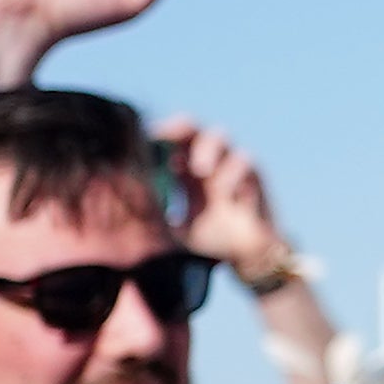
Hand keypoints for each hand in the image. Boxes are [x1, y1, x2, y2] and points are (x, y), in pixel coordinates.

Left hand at [154, 118, 294, 283]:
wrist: (247, 256)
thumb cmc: (209, 239)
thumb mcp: (175, 228)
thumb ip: (157, 216)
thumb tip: (129, 210)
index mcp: (184, 168)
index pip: (167, 139)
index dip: (155, 135)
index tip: (142, 141)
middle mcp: (207, 160)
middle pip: (191, 127)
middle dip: (178, 128)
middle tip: (166, 137)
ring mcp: (231, 165)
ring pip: (219, 137)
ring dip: (207, 149)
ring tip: (200, 170)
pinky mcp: (254, 176)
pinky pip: (244, 162)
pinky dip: (233, 174)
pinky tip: (227, 195)